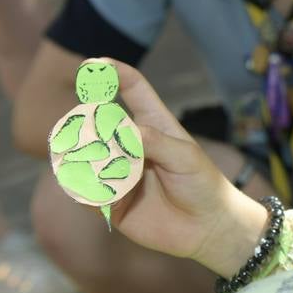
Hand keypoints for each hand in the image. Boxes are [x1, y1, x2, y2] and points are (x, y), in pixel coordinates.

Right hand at [97, 59, 267, 276]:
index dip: (114, 73)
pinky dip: (89, 193)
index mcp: (153, 125)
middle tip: (101, 143)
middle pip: (98, 123)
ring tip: (108, 175)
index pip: (132, 90)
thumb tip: (120, 129)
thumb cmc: (204, 185)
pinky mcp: (109, 200)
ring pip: (84, 157)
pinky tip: (105, 199)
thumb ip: (155, 141)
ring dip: (89, 164)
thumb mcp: (186, 157)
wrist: (207, 228)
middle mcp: (131, 144)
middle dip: (92, 129)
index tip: (93, 64)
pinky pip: (84, 192)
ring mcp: (117, 170)